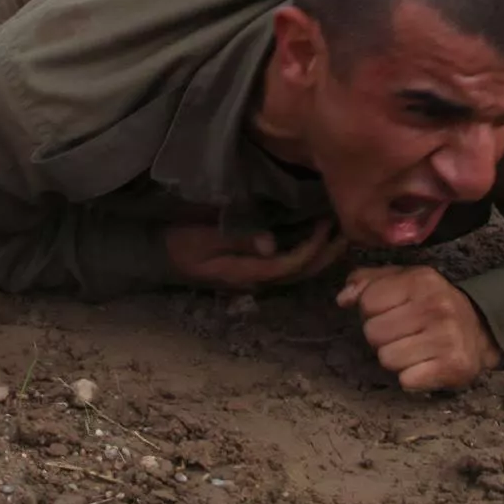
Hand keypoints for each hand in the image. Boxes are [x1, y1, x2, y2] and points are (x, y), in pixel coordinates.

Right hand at [163, 221, 348, 291]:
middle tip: (348, 230)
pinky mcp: (252, 267)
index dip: (312, 247)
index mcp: (244, 272)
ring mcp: (253, 276)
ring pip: (298, 271)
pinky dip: (307, 252)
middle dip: (326, 254)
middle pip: (301, 272)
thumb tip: (270, 244)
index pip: (289, 264)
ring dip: (321, 255)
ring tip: (340, 233)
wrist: (155, 252)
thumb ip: (235, 239)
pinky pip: (288, 263)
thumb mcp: (200, 237)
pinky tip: (318, 237)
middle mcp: (254, 279)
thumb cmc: (176, 240)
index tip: (328, 224)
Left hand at [337, 266, 502, 391]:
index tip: (391, 312)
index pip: (368, 302)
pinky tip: (424, 365)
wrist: (482, 330)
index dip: (372, 311)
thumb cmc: (431, 304)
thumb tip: (343, 299)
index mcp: (421, 281)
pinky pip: (406, 380)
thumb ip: (367, 282)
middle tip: (403, 333)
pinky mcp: (454, 366)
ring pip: (386, 359)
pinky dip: (411, 377)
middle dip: (382, 337)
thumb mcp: (403, 281)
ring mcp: (447, 337)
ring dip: (396, 358)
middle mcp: (436, 306)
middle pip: (374, 333)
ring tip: (414, 349)